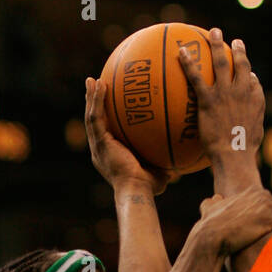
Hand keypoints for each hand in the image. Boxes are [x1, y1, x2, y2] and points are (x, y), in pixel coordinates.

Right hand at [85, 77, 169, 195]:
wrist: (137, 190)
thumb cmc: (148, 185)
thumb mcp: (158, 168)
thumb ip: (164, 159)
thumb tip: (180, 154)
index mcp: (109, 153)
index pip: (104, 131)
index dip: (104, 116)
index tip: (107, 103)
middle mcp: (100, 148)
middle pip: (94, 120)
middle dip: (93, 102)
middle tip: (95, 85)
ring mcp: (98, 145)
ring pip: (91, 116)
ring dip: (91, 97)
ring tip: (93, 80)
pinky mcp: (99, 142)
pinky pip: (95, 117)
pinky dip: (96, 101)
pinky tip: (100, 86)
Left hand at [179, 29, 264, 176]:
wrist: (234, 155)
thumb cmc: (243, 152)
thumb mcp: (255, 135)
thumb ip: (253, 120)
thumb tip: (249, 117)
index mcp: (255, 100)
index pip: (252, 81)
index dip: (247, 73)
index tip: (244, 68)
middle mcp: (242, 91)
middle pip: (241, 64)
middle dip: (237, 49)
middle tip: (233, 40)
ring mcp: (225, 93)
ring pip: (221, 62)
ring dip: (216, 45)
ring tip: (212, 32)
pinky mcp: (209, 99)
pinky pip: (196, 77)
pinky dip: (189, 63)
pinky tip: (181, 52)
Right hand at [194, 187, 271, 258]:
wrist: (212, 238)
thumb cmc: (210, 227)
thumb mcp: (210, 208)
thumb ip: (213, 202)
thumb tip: (215, 198)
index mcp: (253, 191)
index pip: (270, 202)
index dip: (267, 216)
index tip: (262, 229)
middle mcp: (263, 195)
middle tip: (270, 237)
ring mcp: (268, 206)